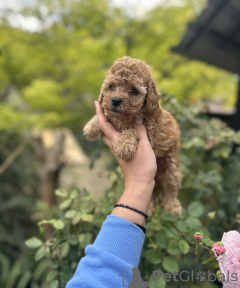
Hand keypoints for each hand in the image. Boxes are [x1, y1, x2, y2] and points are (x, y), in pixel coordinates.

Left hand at [95, 101, 156, 224]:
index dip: (99, 113)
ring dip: (110, 125)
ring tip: (117, 117)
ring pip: (110, 136)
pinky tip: (129, 130)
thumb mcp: (143, 147)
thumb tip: (137, 117)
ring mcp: (118, 151)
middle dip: (103, 118)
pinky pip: (118, 140)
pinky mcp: (124, 154)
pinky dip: (120, 132)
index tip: (97, 102)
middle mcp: (114, 145)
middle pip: (104, 130)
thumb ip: (140, 131)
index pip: (104, 125)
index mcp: (116, 142)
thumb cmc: (141, 167)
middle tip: (107, 108)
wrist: (140, 185)